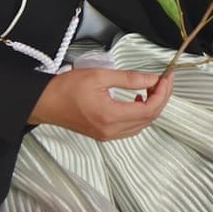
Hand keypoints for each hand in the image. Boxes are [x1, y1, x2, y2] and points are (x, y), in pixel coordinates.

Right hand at [29, 66, 173, 139]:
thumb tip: (153, 78)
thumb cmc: (68, 88)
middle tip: (164, 80)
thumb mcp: (100, 76)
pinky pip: (130, 128)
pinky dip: (140, 114)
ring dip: (152, 107)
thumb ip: (129, 78)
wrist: (45, 103)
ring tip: (153, 87)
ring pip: (141, 125)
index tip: (167, 77)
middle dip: (161, 98)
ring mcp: (107, 135)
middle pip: (149, 119)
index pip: (149, 109)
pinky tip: (138, 99)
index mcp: (111, 116)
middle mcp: (111, 131)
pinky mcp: (103, 134)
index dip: (163, 93)